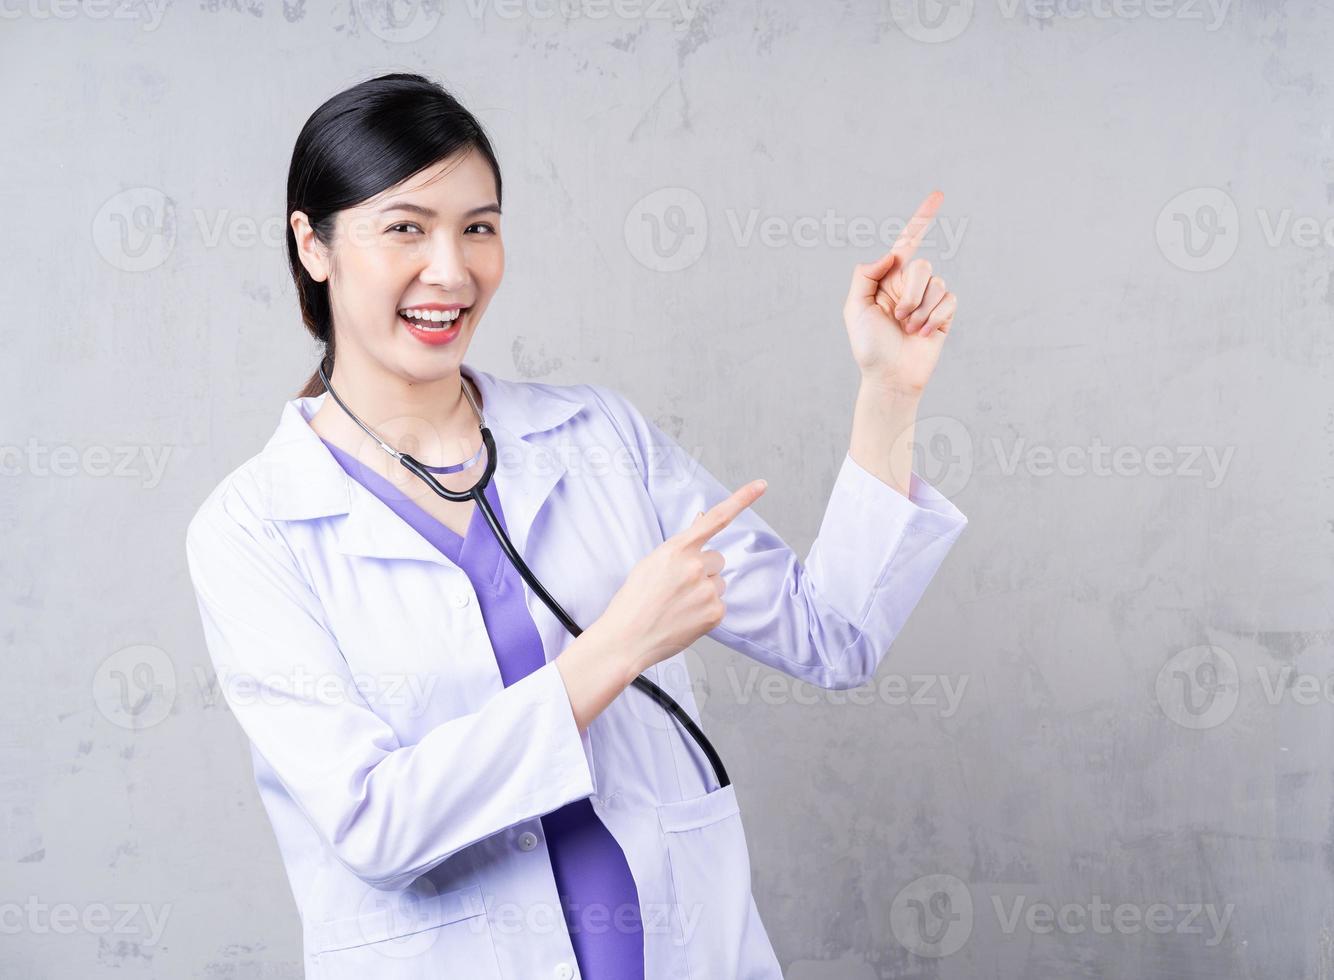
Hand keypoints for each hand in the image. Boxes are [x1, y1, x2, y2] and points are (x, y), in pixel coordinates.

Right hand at [598, 479, 767, 675]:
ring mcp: (706, 590)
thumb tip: (703, 516)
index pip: (715, 518)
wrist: (626, 638)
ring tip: (678, 605)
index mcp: (676, 549)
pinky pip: (719, 603)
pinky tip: (685, 617)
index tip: (761, 485)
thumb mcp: (652, 562)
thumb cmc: (635, 600)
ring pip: (719, 582)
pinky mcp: (715, 613)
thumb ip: (681, 542)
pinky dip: (706, 611)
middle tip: (678, 588)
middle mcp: (695, 566)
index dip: (742, 499)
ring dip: (705, 590)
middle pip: (716, 559)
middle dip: (703, 570)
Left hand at [842, 189, 958, 393]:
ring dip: (920, 311)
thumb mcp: (854, 307)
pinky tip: (923, 335)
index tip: (939, 194)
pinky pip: (949, 300)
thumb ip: (866, 274)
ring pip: (937, 283)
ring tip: (908, 330)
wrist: (890, 376)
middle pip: (922, 266)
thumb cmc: (869, 345)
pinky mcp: (945, 314)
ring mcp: (929, 299)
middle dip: (910, 293)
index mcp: (887, 278)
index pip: (907, 242)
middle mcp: (910, 284)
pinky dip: (934, 318)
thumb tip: (890, 255)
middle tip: (897, 318)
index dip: (923, 218)